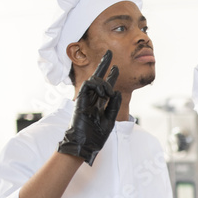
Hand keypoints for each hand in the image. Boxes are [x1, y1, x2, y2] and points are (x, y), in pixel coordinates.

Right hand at [58, 50, 122, 165]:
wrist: (84, 144)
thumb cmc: (95, 136)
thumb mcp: (110, 120)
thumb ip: (114, 105)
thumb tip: (117, 92)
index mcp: (99, 104)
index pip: (106, 87)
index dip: (111, 76)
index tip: (115, 67)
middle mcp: (92, 99)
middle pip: (98, 78)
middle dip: (104, 65)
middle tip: (109, 53)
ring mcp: (85, 99)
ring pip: (94, 81)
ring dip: (104, 83)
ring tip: (108, 92)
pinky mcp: (80, 101)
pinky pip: (88, 86)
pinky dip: (97, 85)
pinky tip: (104, 92)